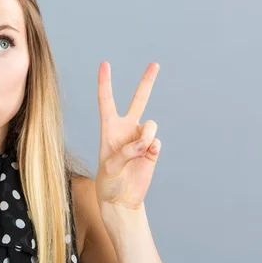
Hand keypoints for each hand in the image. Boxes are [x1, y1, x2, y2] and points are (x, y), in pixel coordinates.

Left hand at [95, 62, 161, 210]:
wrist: (122, 199)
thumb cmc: (108, 182)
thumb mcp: (110, 167)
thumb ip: (126, 152)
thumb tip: (146, 143)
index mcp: (109, 128)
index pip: (106, 100)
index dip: (105, 82)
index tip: (105, 64)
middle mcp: (126, 128)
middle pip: (139, 100)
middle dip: (147, 81)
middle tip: (155, 63)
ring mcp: (141, 137)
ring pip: (150, 125)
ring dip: (145, 137)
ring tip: (139, 152)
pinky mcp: (152, 149)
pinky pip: (156, 141)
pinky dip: (152, 149)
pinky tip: (146, 158)